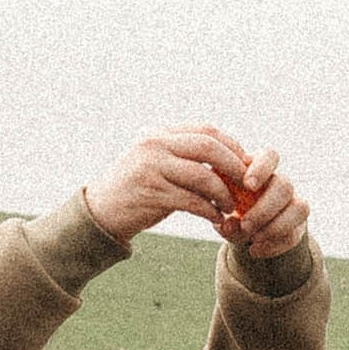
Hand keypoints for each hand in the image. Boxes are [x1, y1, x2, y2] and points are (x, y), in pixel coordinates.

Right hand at [82, 128, 308, 257]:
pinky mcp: (151, 192)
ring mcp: (151, 167)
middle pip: (208, 147)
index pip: (206, 131)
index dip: (231, 147)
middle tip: (248, 184)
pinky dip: (209, 210)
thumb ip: (185, 159)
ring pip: (203, 176)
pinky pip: (192, 201)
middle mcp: (154, 144)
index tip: (245, 165)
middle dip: (234, 166)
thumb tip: (227, 162)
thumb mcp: (157, 165)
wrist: (100, 212)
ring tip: (231, 206)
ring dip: (223, 193)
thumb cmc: (136, 191)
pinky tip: (216, 218)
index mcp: (159, 133)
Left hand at [222, 146, 310, 260]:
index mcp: (259, 169)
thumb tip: (230, 224)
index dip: (262, 168)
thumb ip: (223, 216)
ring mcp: (293, 203)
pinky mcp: (298, 226)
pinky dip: (274, 245)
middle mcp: (280, 182)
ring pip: (300, 208)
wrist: (243, 230)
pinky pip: (294, 234)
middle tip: (245, 224)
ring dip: (275, 227)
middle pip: (285, 185)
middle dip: (265, 208)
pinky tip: (255, 250)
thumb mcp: (220, 212)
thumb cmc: (229, 209)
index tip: (248, 185)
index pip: (270, 156)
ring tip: (252, 239)